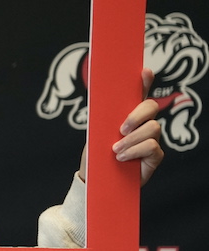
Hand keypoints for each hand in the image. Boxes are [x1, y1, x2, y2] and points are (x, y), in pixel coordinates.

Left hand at [77, 68, 163, 185]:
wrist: (95, 179)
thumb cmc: (95, 154)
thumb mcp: (96, 133)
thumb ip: (104, 118)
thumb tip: (105, 100)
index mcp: (127, 115)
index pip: (139, 94)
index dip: (144, 81)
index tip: (144, 71)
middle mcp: (143, 124)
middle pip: (151, 107)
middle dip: (137, 115)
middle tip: (120, 129)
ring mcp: (151, 139)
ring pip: (153, 128)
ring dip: (132, 139)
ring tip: (115, 150)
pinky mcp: (155, 156)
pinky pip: (152, 146)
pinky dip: (134, 151)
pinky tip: (121, 158)